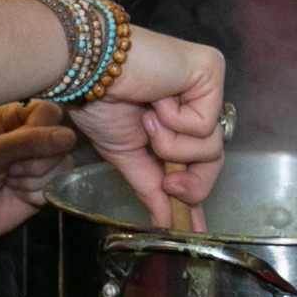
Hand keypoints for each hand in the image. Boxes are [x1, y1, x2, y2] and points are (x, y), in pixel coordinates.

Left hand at [0, 101, 80, 257]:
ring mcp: (38, 163)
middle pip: (61, 140)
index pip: (48, 112)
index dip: (41, 131)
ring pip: (63, 164)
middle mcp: (29, 136)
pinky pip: (59, 186)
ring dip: (34, 179)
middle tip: (8, 169)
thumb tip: (68, 137)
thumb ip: (28, 142)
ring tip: (9, 181)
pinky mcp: (43, 188)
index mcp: (12, 117)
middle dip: (34, 160)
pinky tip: (16, 195)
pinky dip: (37, 194)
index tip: (20, 145)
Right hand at [65, 27, 227, 229]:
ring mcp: (206, 83)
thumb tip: (165, 222)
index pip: (198, 159)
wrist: (84, 70)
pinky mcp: (211, 70)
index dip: (195, 192)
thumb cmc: (96, 99)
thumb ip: (151, 187)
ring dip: (172, 143)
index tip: (195, 226)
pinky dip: (175, 122)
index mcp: (177, 114)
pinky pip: (206, 121)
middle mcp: (196, 96)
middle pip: (212, 157)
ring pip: (211, 144)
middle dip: (191, 181)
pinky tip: (156, 100)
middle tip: (169, 183)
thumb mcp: (126, 154)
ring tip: (148, 118)